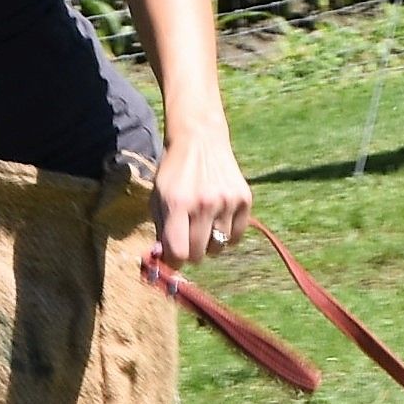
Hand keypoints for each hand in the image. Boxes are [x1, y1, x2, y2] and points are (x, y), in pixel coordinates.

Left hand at [150, 131, 251, 267]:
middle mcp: (204, 204)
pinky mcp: (244, 199)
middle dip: (190, 252)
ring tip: (203, 225)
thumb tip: (165, 262)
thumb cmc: (174, 173)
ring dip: (209, 243)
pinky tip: (218, 220)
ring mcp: (227, 201)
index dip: (173, 262)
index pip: (179, 253)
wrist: (200, 140)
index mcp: (178, 204)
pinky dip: (227, 236)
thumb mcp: (158, 197)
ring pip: (218, 248)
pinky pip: (236, 237)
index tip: (172, 258)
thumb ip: (160, 230)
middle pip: (198, 254)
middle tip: (187, 239)